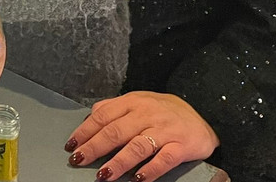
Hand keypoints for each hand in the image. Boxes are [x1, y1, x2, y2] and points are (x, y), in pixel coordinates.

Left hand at [65, 91, 218, 181]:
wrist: (204, 114)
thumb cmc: (164, 110)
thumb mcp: (138, 101)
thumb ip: (114, 108)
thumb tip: (90, 117)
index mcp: (132, 102)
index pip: (103, 116)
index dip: (85, 131)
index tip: (71, 145)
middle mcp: (146, 114)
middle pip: (115, 131)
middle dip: (94, 148)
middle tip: (78, 160)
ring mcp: (165, 130)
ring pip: (137, 146)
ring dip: (118, 162)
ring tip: (103, 175)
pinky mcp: (182, 146)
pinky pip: (164, 159)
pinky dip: (150, 170)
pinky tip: (138, 179)